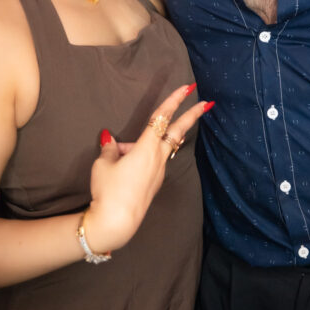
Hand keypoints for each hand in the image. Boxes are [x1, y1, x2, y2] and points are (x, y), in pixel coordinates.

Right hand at [84, 84, 210, 253]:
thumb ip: (110, 149)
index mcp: (145, 148)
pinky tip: (123, 169)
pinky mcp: (155, 183)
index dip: (173, 100)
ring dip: (147, 145)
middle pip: (177, 131)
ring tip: (118, 161)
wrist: (116, 222)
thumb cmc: (108, 191)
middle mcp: (157, 158)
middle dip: (192, 115)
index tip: (186, 88)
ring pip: (160, 148)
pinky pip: (153, 162)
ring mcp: (159, 172)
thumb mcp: (103, 164)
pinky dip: (142, 157)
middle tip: (206, 103)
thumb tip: (112, 140)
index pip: (161, 118)